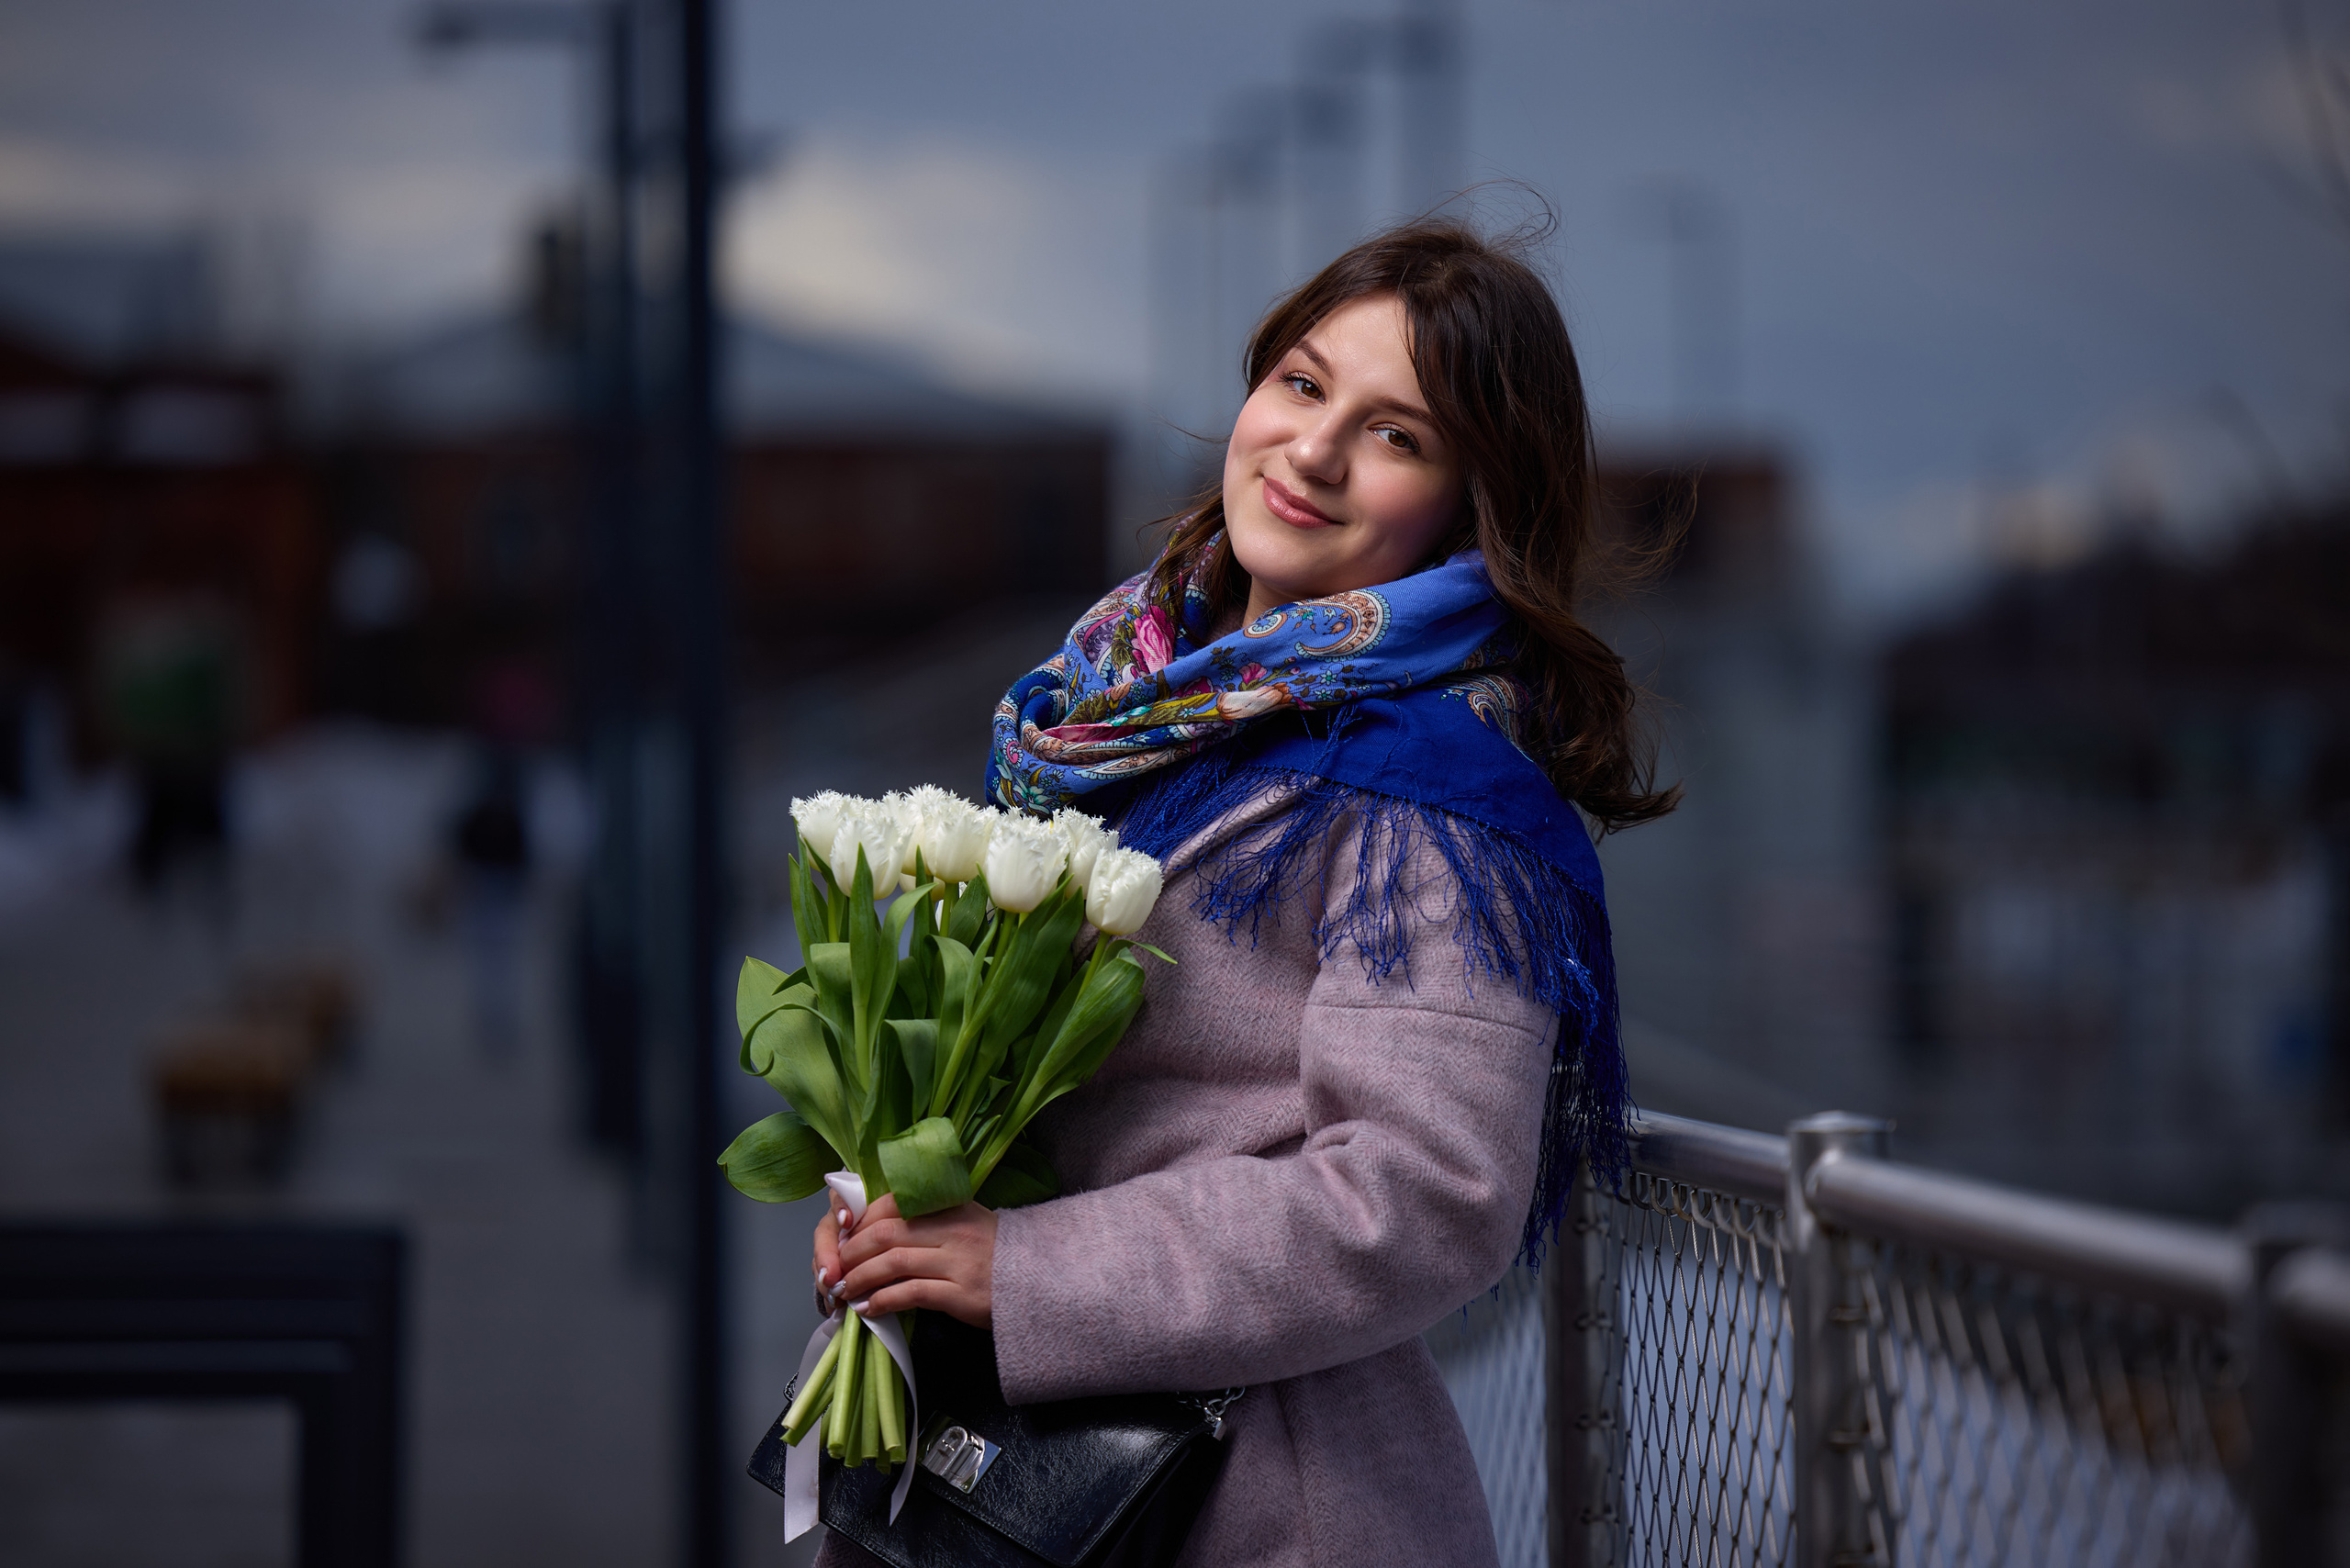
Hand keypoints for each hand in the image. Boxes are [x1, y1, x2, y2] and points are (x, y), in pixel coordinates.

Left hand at [814, 1193, 996, 1327]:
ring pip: (894, 1263)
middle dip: (853, 1251)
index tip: (844, 1236)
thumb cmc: (997, 1255)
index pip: (894, 1204)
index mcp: (950, 1206)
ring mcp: (957, 1261)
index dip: (861, 1220)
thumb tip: (878, 1231)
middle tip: (837, 1267)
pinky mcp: (960, 1293)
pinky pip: (911, 1293)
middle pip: (886, 1234)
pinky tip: (869, 1308)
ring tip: (846, 1289)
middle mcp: (953, 1229)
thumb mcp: (966, 1223)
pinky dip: (883, 1301)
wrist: (1039, 1282)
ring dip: (861, 1277)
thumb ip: (929, 1221)